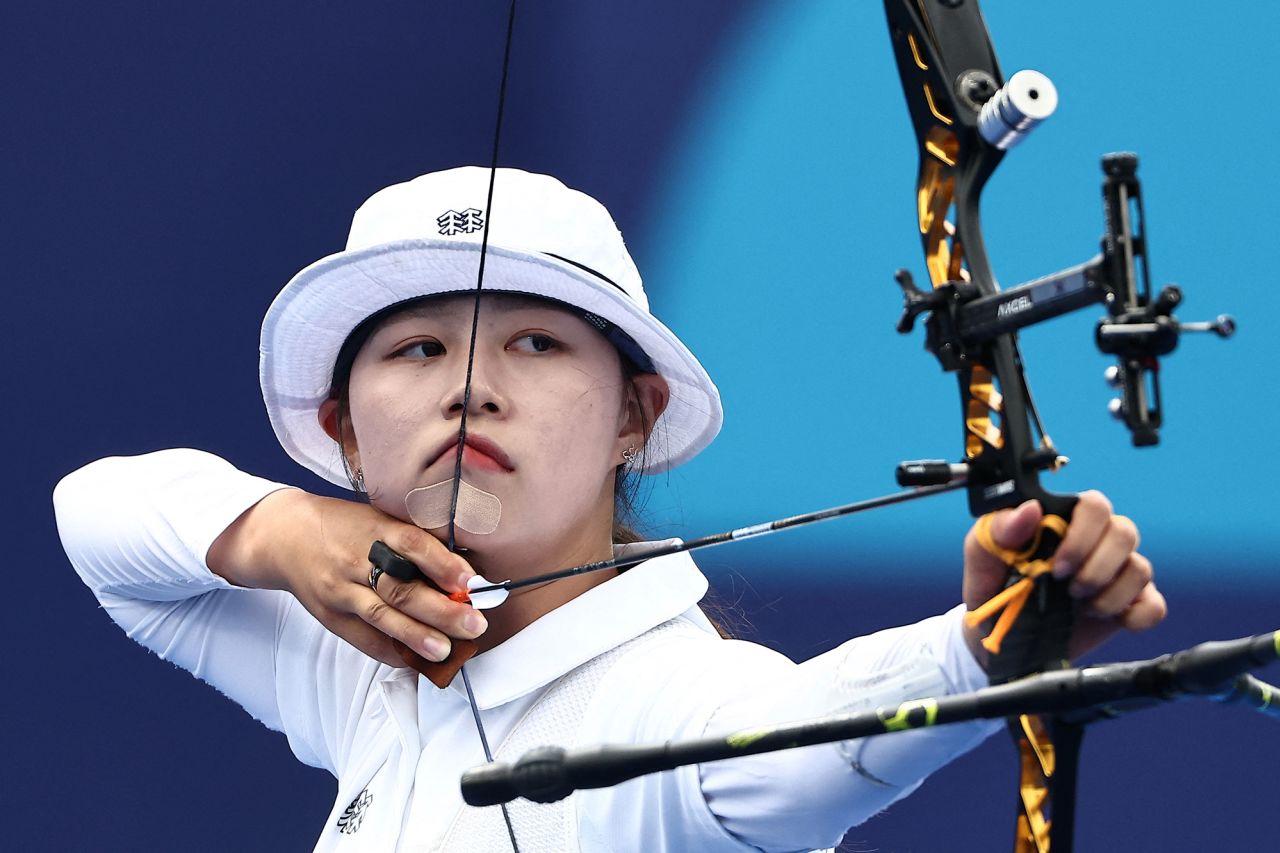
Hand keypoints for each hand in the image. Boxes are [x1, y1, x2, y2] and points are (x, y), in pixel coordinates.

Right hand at [208, 489, 486, 666]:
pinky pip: (362, 639)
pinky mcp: (331, 615)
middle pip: (400, 588)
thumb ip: (414, 544)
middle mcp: (356, 560)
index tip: (472, 581)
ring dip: (418, 637)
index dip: (443, 564)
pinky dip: (391, 652)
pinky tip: (415, 661)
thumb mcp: (379, 520)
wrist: (286, 537)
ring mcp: (341, 590)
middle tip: (475, 624)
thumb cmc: (346, 527)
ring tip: (447, 650)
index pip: (412, 544)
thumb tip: (462, 573)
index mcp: (375, 529)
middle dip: (441, 610)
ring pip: (382, 617)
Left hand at [961, 490, 1166, 665]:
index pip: (1095, 505)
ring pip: (1141, 568)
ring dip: (1111, 593)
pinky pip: (1155, 605)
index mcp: (1063, 520)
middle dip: (1097, 566)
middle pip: (1125, 532)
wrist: (998, 639)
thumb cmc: (991, 588)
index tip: (1057, 566)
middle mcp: (1095, 541)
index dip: (1083, 535)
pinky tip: (1110, 619)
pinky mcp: (1128, 605)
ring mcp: (1115, 573)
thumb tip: (1030, 509)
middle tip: (1069, 589)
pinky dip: (1138, 615)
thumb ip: (999, 528)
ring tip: (1081, 606)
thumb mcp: (982, 556)